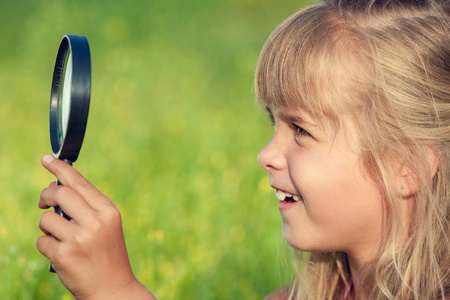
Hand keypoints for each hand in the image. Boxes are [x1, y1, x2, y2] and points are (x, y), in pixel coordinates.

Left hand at [37, 155, 155, 299]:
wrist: (113, 289)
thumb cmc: (108, 255)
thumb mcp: (107, 226)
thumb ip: (87, 207)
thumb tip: (56, 188)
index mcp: (108, 212)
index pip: (80, 182)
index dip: (60, 168)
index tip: (46, 159)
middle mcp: (95, 222)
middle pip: (59, 193)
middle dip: (46, 194)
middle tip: (43, 202)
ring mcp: (78, 239)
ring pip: (46, 219)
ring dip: (47, 227)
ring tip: (62, 239)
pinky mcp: (63, 256)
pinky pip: (42, 241)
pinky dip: (47, 246)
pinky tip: (62, 255)